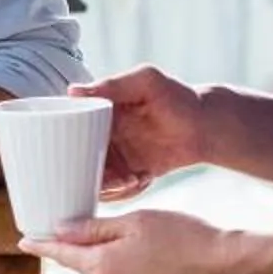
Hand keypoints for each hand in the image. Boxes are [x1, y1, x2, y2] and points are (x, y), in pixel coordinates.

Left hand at [22, 207, 231, 273]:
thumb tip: (61, 230)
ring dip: (107, 259)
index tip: (26, 241)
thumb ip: (95, 229)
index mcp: (102, 266)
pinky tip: (147, 259)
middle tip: (85, 227)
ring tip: (134, 240)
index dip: (43, 244)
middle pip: (83, 265)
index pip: (62, 253)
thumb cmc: (184, 239)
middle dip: (80, 247)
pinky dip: (124, 272)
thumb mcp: (136, 223)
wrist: (224, 269)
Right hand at [76, 65, 208, 199]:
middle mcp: (103, 136)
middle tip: (107, 173)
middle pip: (78, 160)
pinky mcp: (131, 174)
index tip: (71, 155)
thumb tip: (74, 91)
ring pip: (95, 178)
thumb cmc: (178, 96)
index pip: (69, 130)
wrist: (207, 125)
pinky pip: (116, 190)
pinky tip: (139, 180)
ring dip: (106, 185)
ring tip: (129, 178)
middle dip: (84, 172)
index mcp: (99, 113)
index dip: (65, 145)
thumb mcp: (146, 81)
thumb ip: (112, 85)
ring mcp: (117, 157)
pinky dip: (122, 192)